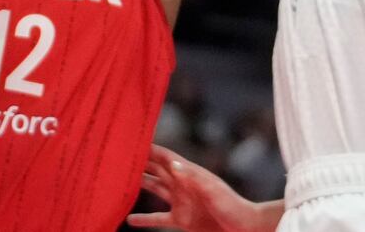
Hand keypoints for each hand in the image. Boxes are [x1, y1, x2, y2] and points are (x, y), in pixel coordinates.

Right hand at [129, 146, 273, 231]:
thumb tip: (171, 163)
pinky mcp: (182, 220)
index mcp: (189, 173)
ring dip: (139, 185)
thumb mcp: (213, 189)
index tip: (132, 140)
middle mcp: (182, 184)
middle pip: (156, 170)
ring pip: (155, 190)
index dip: (150, 148)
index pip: (165, 157)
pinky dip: (144, 219)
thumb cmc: (233, 205)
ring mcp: (181, 201)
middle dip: (139, 163)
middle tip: (119, 157)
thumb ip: (192, 177)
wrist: (245, 228)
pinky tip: (130, 219)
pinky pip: (158, 218)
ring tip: (120, 181)